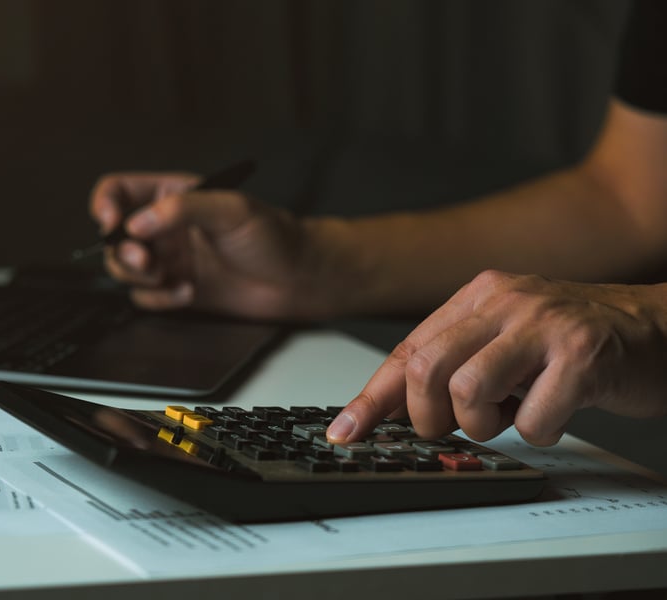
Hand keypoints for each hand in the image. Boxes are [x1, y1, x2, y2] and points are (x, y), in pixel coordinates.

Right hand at [88, 171, 316, 318]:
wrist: (297, 280)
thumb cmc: (273, 236)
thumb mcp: (231, 209)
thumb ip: (182, 209)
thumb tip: (137, 223)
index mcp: (172, 193)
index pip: (118, 191)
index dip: (104, 205)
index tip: (110, 224)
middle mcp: (166, 226)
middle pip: (114, 236)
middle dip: (124, 251)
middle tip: (149, 261)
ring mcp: (170, 258)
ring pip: (124, 268)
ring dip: (139, 276)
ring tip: (169, 277)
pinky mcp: (176, 289)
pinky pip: (145, 297)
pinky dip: (160, 299)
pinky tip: (188, 292)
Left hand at [327, 270, 666, 445]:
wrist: (660, 327)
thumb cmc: (575, 342)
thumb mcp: (505, 340)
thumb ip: (454, 362)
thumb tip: (394, 408)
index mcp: (478, 296)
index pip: (407, 350)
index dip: (372, 398)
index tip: (345, 431)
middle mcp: (505, 301)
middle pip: (426, 368)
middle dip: (430, 416)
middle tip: (457, 424)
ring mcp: (544, 325)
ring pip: (468, 391)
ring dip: (485, 424)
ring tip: (512, 413)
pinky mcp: (582, 355)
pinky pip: (532, 419)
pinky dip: (538, 431)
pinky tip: (554, 411)